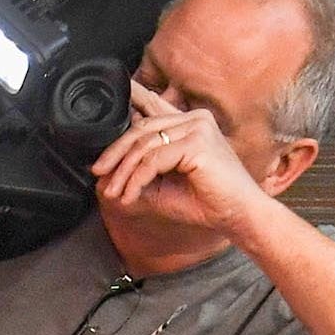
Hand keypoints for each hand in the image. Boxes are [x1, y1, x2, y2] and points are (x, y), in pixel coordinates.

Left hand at [90, 82, 269, 237]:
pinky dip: (137, 179)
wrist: (236, 216)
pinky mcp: (198, 143)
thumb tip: (106, 173)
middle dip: (115, 154)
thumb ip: (139, 173)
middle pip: (142, 129)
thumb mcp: (162, 184)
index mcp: (189, 123)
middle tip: (98, 174)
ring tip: (114, 193)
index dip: (121, 135)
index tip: (100, 156)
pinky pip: (154, 160)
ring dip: (124, 172)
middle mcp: (195, 119)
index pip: (148, 120)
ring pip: (145, 146)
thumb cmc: (205, 201)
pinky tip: (129, 196)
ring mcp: (198, 127)